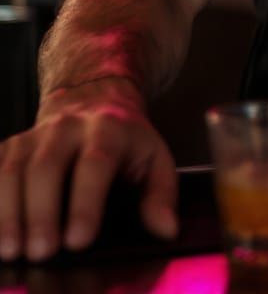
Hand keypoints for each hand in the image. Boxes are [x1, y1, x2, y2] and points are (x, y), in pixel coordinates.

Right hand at [0, 77, 176, 260]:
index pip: (96, 163)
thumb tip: (166, 228)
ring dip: (9, 212)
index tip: (79, 240)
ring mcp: (34, 135)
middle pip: (47, 166)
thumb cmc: (125, 141)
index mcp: (109, 128)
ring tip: (12, 250)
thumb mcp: (154, 158)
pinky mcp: (10, 146)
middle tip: (41, 252)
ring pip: (14, 169)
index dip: (86, 202)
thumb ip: (161, 194)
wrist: (94, 101)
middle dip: (42, 212)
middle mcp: (68, 127)